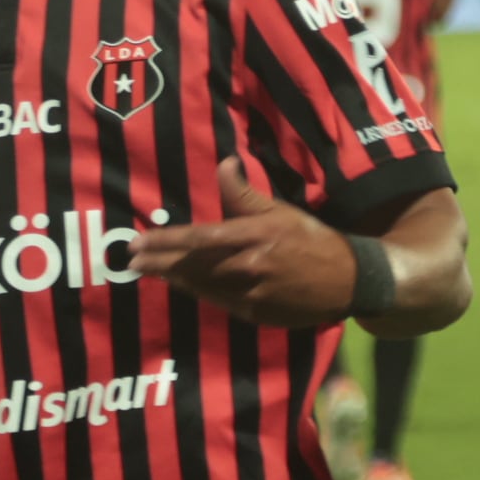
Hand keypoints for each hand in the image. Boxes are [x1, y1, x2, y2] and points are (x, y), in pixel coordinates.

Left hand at [131, 158, 355, 325]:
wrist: (347, 281)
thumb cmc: (311, 239)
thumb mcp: (281, 211)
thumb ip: (245, 193)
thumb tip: (224, 163)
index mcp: (255, 236)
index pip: (201, 238)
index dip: (167, 242)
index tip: (139, 243)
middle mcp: (250, 267)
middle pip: (195, 266)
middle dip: (161, 263)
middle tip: (132, 261)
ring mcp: (252, 295)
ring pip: (203, 287)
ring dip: (174, 279)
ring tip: (150, 271)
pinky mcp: (256, 316)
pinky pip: (219, 303)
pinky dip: (198, 293)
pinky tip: (182, 286)